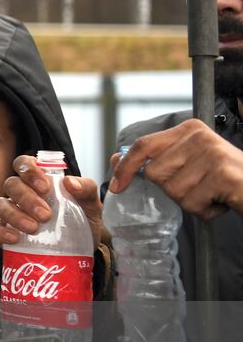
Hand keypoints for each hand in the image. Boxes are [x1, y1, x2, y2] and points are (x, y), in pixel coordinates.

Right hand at [0, 154, 103, 248]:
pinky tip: (15, 238)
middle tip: (45, 215)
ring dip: (14, 214)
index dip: (29, 170)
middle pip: (11, 184)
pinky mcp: (3, 231)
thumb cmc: (81, 221)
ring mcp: (9, 212)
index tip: (44, 186)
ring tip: (33, 228)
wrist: (80, 250)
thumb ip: (86, 189)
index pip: (23, 163)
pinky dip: (0, 231)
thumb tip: (70, 182)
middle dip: (27, 198)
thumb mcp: (91, 204)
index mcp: (38, 180)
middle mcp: (21, 193)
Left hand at [109, 119, 242, 219]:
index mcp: (188, 130)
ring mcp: (212, 154)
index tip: (117, 186)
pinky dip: (204, 211)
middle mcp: (198, 137)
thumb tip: (116, 158)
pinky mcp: (223, 174)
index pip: (143, 145)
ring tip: (211, 194)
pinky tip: (220, 202)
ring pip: (174, 191)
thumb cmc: (224, 180)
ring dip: (191, 202)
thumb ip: (159, 158)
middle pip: (156, 173)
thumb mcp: (191, 162)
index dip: (125, 167)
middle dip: (173, 190)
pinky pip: (193, 203)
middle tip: (199, 188)